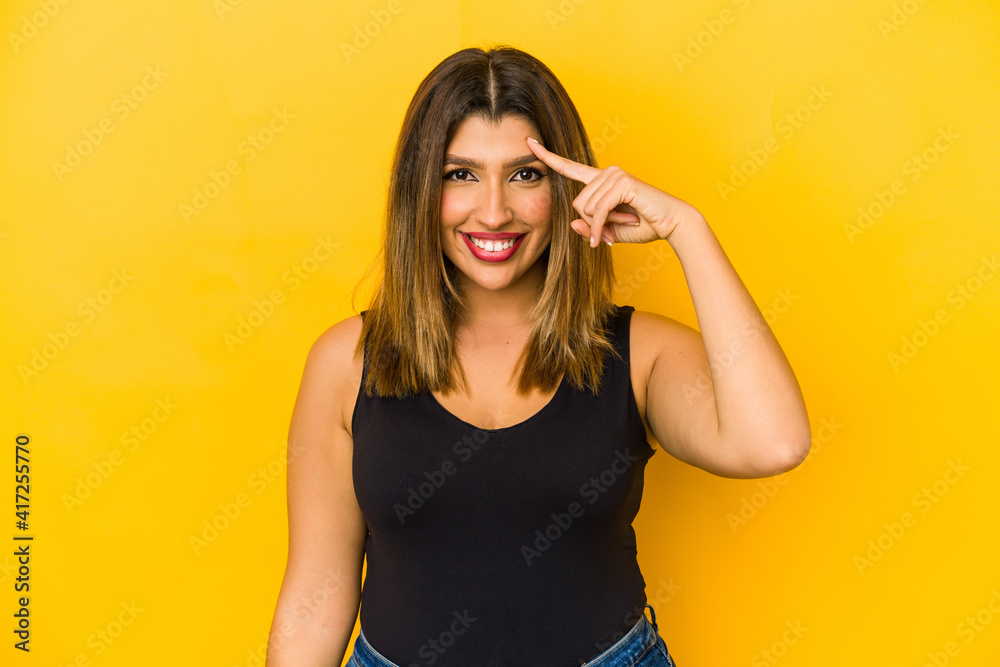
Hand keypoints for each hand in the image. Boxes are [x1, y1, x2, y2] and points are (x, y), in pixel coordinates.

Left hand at [526, 137, 703, 246]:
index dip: (548, 157)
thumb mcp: (609, 231)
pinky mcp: (622, 183)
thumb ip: (590, 228)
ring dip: (600, 226)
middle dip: (591, 223)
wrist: (672, 224)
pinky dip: (601, 228)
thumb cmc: (644, 226)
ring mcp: (614, 175)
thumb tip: (572, 224)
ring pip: (586, 208)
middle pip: (577, 203)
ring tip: (624, 224)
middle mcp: (606, 173)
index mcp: (601, 181)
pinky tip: (609, 237)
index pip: (569, 167)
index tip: (529, 142)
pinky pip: (598, 210)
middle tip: (612, 230)